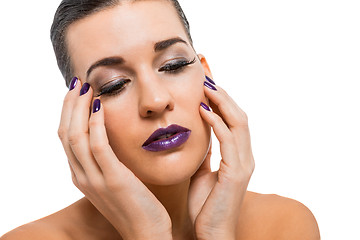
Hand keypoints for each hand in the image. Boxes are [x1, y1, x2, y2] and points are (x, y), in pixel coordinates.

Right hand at [57, 79, 171, 239]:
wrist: (147, 233)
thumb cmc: (137, 205)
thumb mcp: (116, 180)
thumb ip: (109, 161)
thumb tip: (112, 137)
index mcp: (82, 176)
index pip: (66, 138)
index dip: (69, 113)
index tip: (78, 93)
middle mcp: (82, 176)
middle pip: (65, 133)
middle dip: (70, 106)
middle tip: (78, 83)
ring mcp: (94, 180)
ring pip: (76, 137)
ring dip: (79, 109)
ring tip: (87, 88)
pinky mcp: (113, 180)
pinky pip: (97, 146)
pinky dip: (96, 124)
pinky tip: (101, 106)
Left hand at [188, 78, 254, 239]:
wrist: (210, 234)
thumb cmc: (205, 206)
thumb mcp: (202, 173)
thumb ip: (204, 153)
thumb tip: (197, 134)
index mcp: (236, 156)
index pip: (231, 119)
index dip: (221, 99)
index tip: (206, 80)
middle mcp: (244, 156)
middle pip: (238, 114)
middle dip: (223, 93)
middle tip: (206, 74)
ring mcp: (243, 164)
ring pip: (239, 122)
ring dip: (222, 101)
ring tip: (206, 85)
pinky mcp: (236, 173)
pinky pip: (229, 140)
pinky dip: (216, 122)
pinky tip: (203, 110)